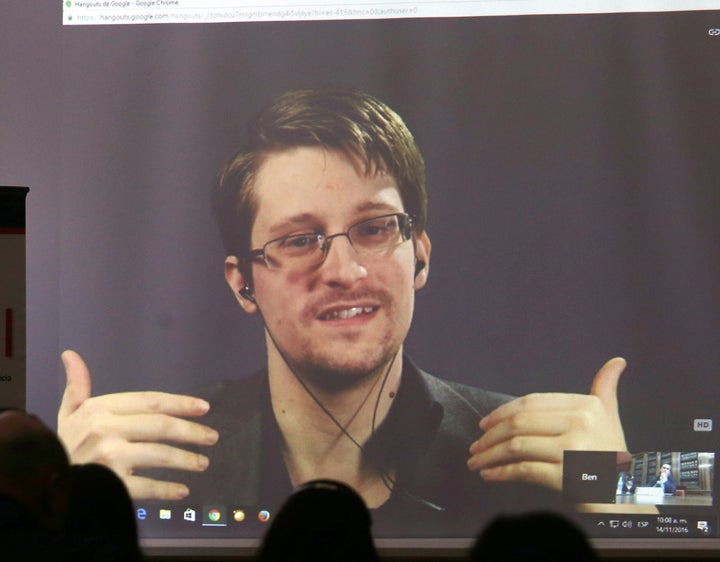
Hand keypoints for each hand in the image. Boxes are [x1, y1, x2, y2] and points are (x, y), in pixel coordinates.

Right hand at [57, 350, 218, 499]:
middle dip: (192, 431)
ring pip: (160, 454)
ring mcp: (108, 457)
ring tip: (203, 463)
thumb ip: (77, 385)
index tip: (203, 408)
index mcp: (100, 409)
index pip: (150, 401)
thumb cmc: (63, 446)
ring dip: (186, 460)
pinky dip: (167, 489)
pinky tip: (182, 490)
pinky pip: (147, 486)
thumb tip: (71, 354)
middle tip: (212, 437)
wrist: (42, 484)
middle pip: (161, 426)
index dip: (180, 403)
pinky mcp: (110, 484)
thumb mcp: (68, 413)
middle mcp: (105, 429)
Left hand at [467, 357, 626, 490]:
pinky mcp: (566, 476)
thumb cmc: (611, 456)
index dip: (502, 412)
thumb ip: (605, 388)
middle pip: (520, 423)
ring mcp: (574, 450)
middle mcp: (581, 424)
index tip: (485, 424)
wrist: (625, 497)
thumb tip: (617, 361)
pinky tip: (489, 475)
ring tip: (476, 461)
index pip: (531, 403)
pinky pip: (524, 470)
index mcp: (586, 406)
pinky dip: (501, 473)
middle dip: (491, 435)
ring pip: (517, 446)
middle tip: (475, 445)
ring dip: (489, 454)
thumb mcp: (609, 417)